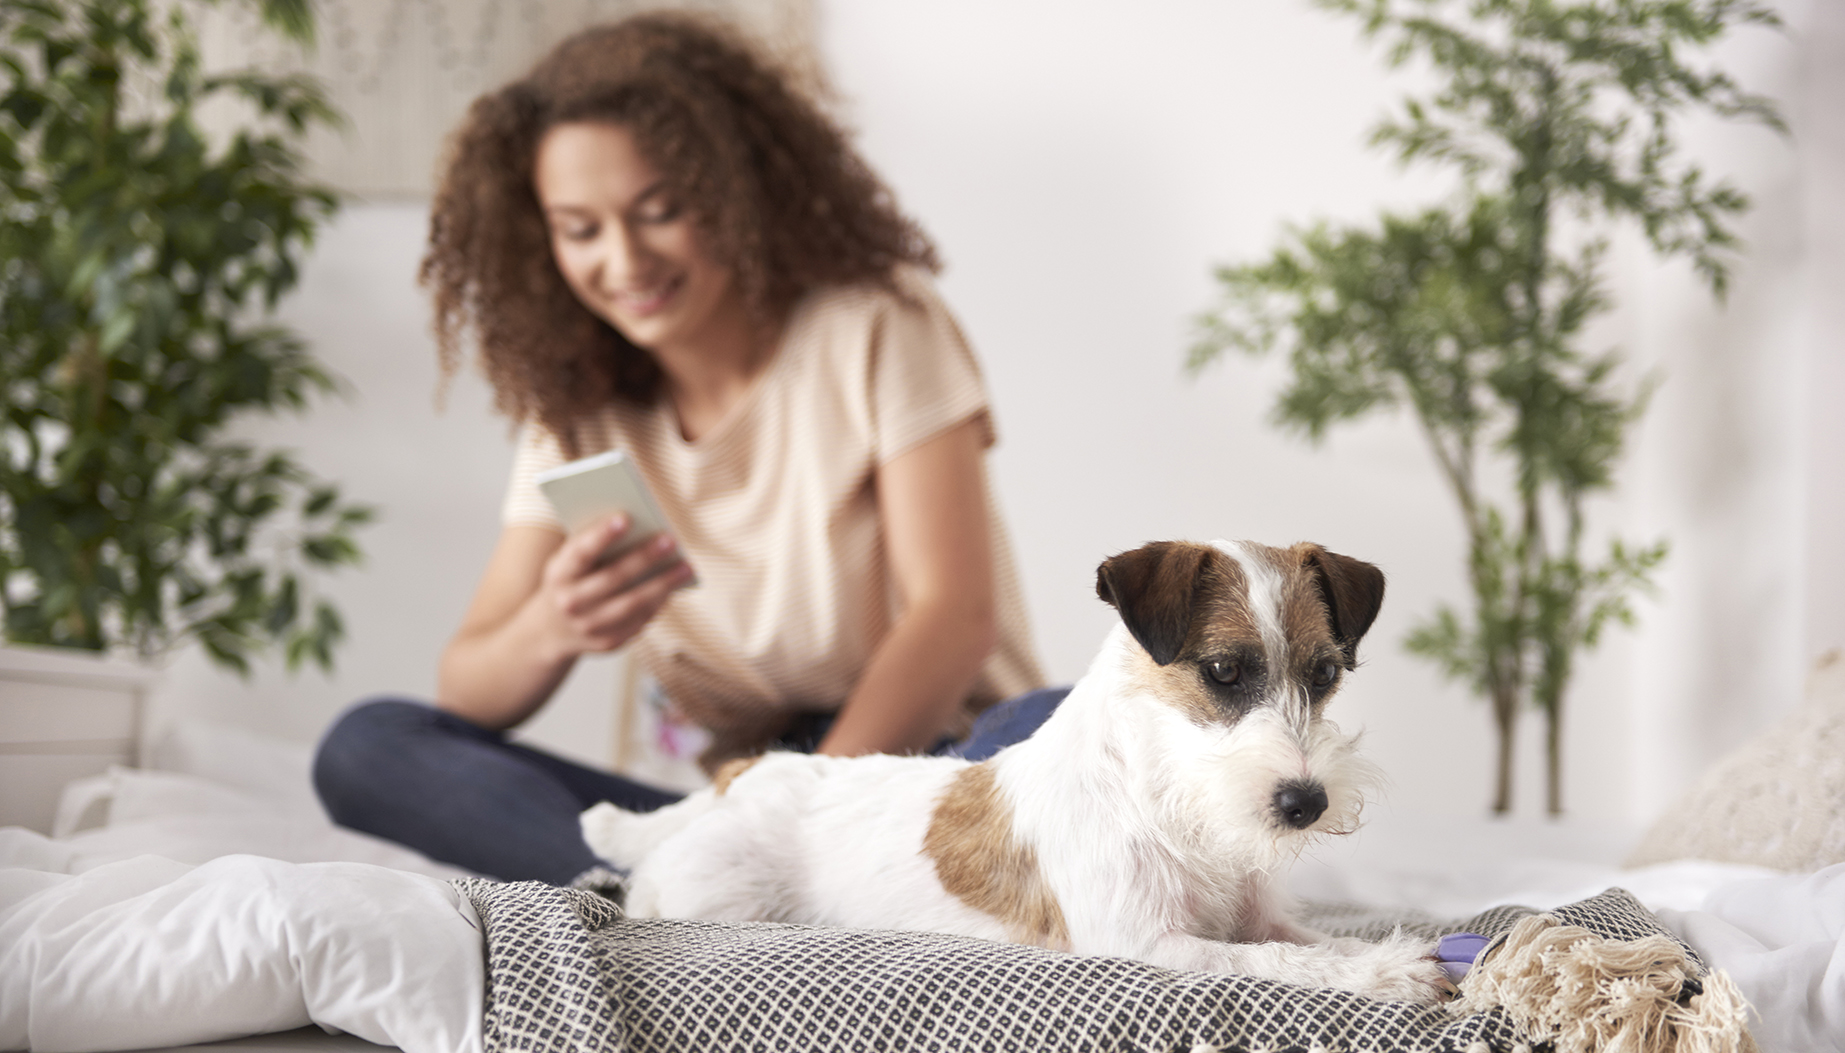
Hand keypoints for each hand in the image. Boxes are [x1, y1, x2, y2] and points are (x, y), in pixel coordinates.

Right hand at [535, 514, 693, 656]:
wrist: (552, 629)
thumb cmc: (573, 579)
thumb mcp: (571, 561)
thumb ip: (596, 546)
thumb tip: (642, 529)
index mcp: (558, 574)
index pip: (580, 552)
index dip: (601, 535)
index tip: (626, 517)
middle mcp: (569, 603)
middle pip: (612, 579)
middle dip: (643, 558)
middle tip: (670, 540)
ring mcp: (587, 626)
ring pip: (631, 604)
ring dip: (662, 584)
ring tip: (685, 566)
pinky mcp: (607, 643)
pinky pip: (638, 621)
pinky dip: (658, 603)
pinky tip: (674, 588)